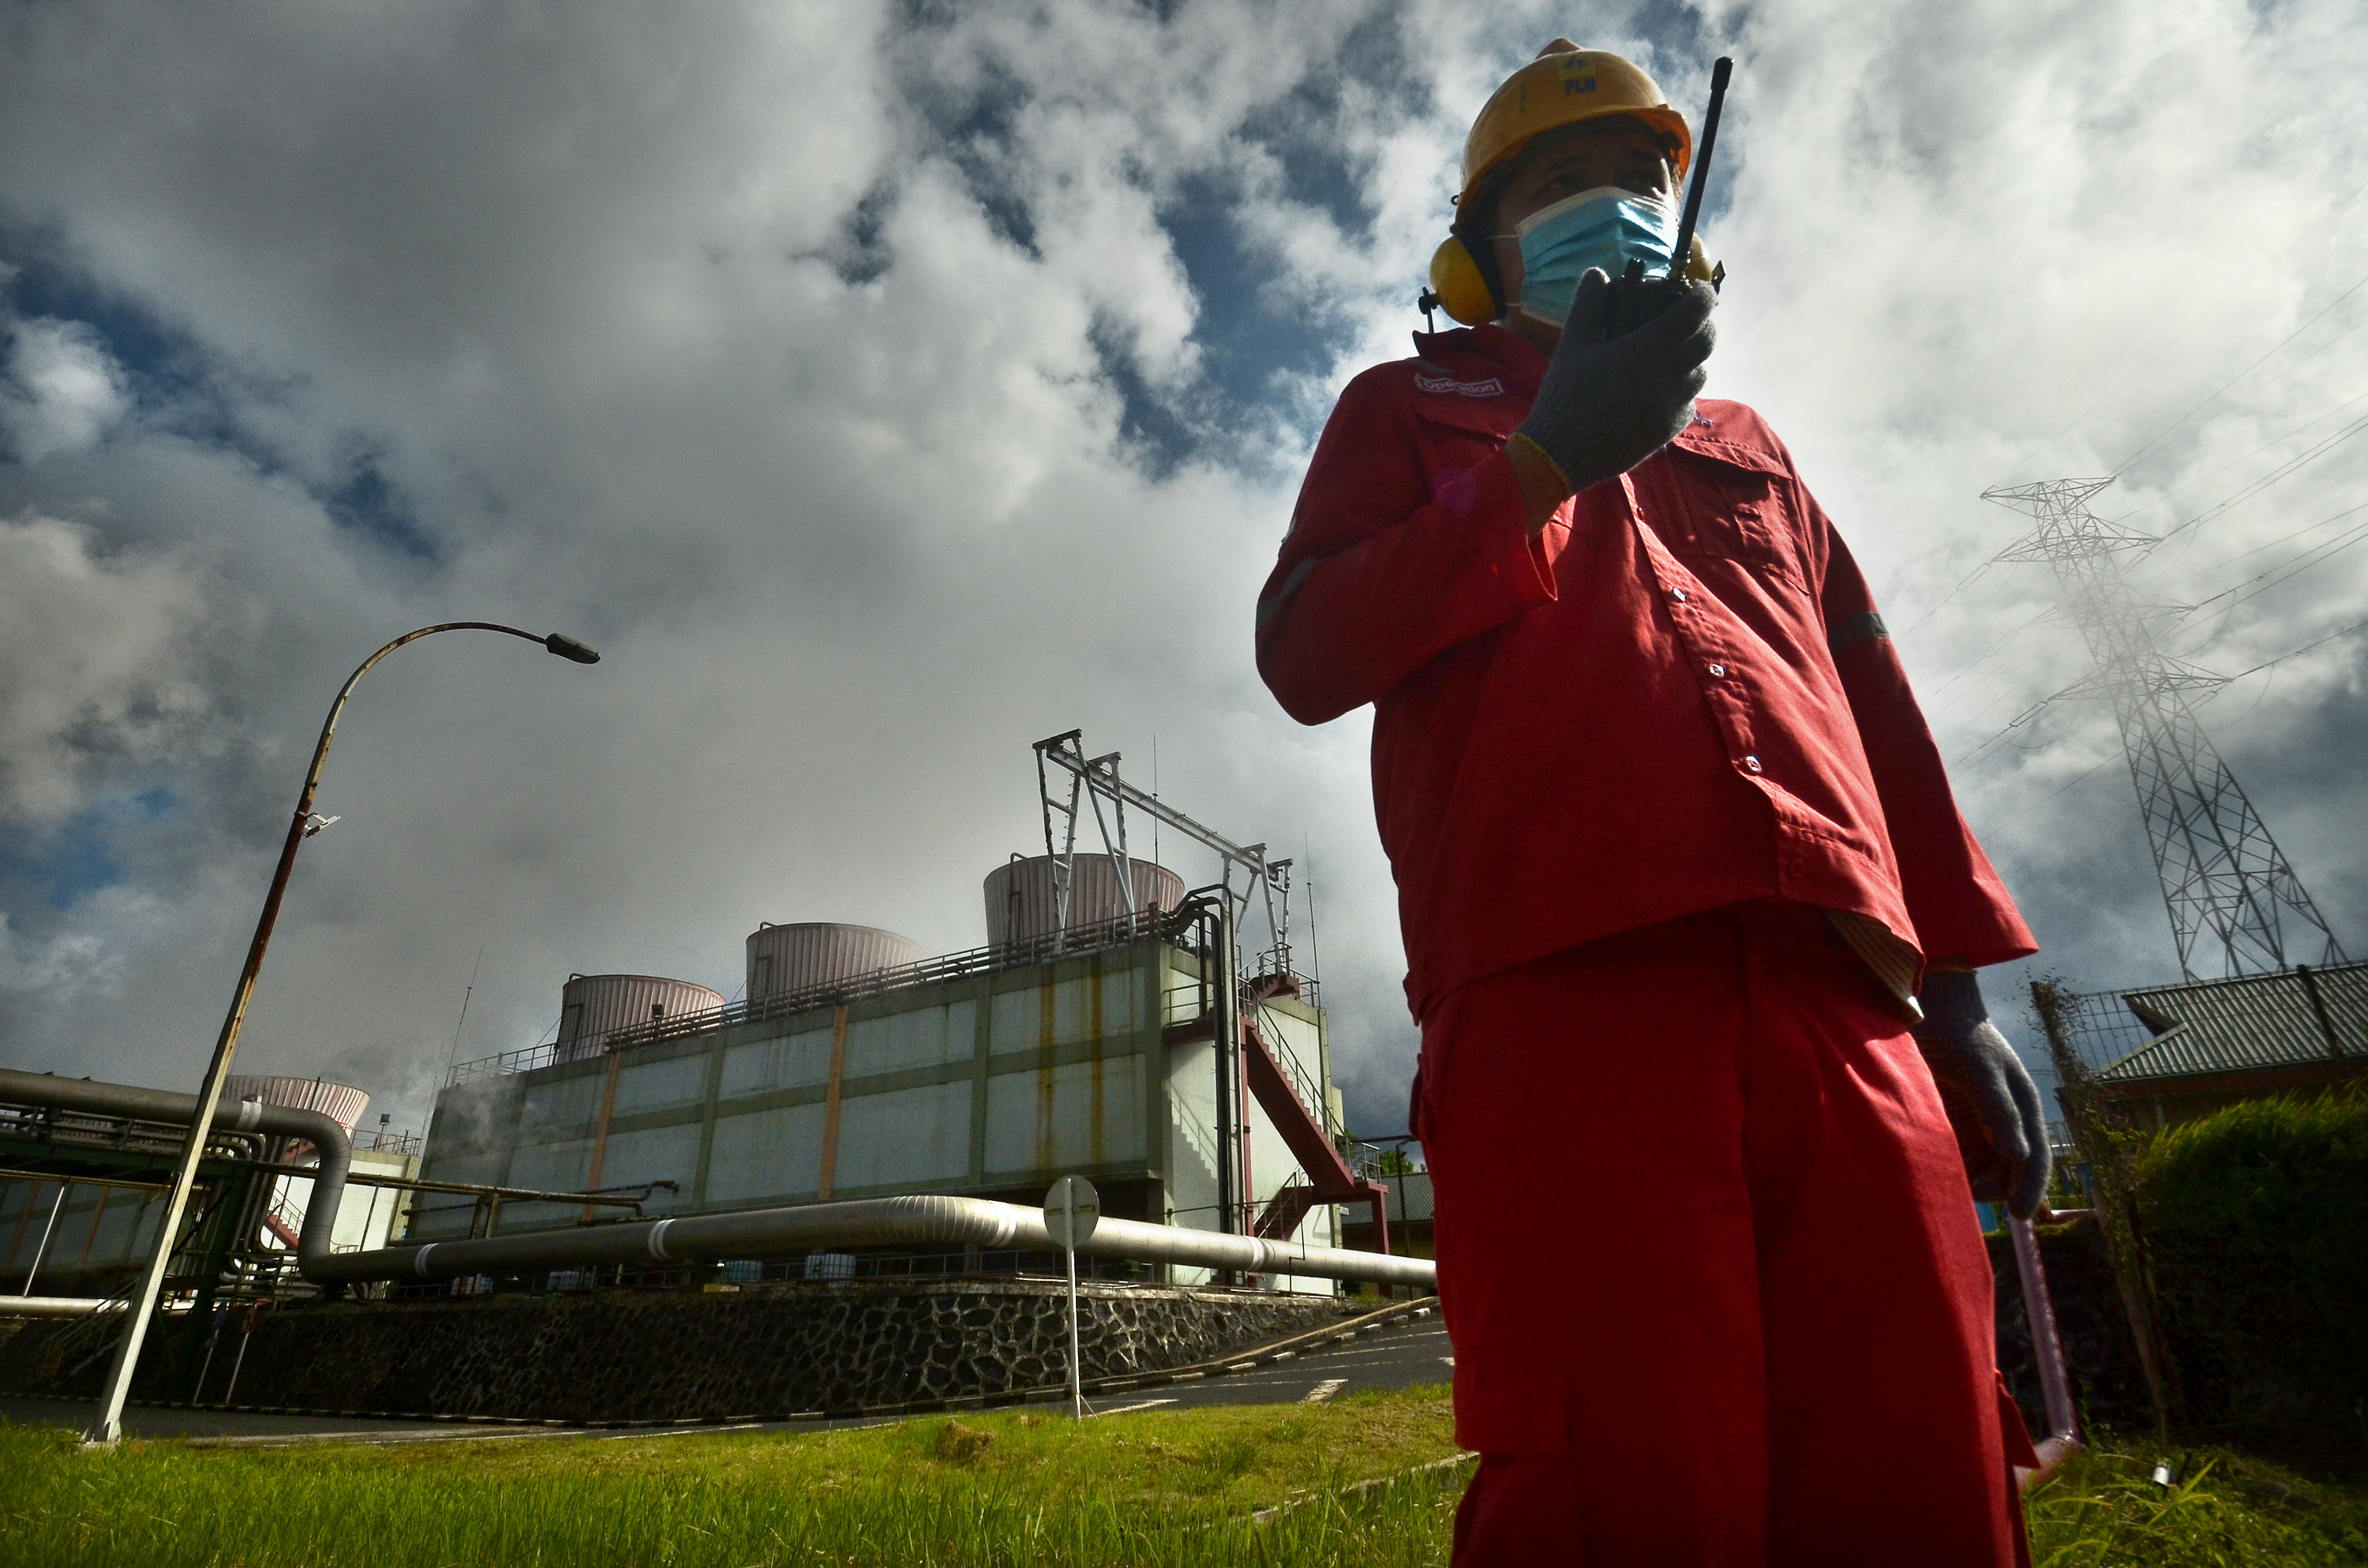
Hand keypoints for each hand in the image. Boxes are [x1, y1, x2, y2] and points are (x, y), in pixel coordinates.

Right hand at [1511, 270, 1714, 495]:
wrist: (1561, 454)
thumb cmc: (1565, 395)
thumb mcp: (1572, 345)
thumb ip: (1588, 305)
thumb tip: (1597, 273)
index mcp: (1648, 349)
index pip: (1695, 313)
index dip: (1704, 296)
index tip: (1701, 289)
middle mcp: (1670, 376)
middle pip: (1707, 342)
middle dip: (1703, 325)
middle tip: (1688, 320)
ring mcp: (1673, 406)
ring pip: (1701, 374)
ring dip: (1693, 359)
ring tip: (1672, 356)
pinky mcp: (1669, 431)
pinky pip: (1689, 404)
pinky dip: (1682, 391)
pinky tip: (1660, 391)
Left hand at [1914, 969, 2051, 1218]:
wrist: (1934, 1008)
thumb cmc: (1963, 1035)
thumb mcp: (1982, 1069)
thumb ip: (1999, 1111)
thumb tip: (2019, 1156)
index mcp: (2022, 1108)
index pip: (2034, 1160)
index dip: (2028, 1188)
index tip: (2018, 1214)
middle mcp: (2006, 1120)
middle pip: (2009, 1171)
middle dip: (1994, 1187)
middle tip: (1968, 1190)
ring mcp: (1980, 1121)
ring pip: (1983, 1167)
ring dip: (1972, 1179)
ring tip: (1949, 1179)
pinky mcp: (1956, 1120)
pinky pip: (1961, 1154)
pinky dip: (1954, 1166)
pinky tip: (1937, 1167)